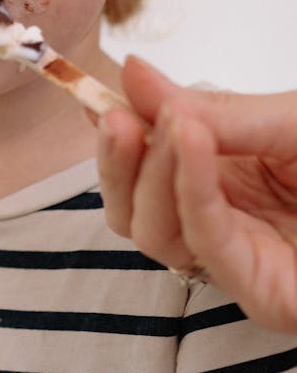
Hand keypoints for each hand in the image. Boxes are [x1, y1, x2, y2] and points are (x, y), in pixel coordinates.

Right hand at [97, 56, 296, 332]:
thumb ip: (210, 108)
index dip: (113, 136)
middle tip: (117, 117)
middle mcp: (222, 224)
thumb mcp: (287, 118)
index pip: (143, 169)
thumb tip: (132, 75)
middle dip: (118, 164)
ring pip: (154, 237)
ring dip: (149, 177)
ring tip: (166, 126)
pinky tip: (188, 145)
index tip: (94, 96)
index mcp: (222, 181)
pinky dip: (189, 192)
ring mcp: (241, 263)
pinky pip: (207, 246)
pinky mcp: (265, 297)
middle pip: (132, 212)